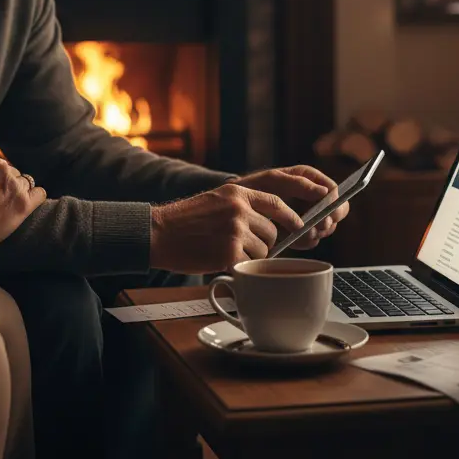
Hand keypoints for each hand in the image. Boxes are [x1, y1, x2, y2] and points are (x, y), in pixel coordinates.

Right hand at [0, 153, 45, 247]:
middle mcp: (3, 170)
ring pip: (25, 183)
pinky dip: (36, 198)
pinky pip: (40, 194)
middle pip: (13, 174)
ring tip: (9, 206)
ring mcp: (15, 186)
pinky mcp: (24, 204)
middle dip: (6, 185)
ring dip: (18, 193)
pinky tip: (29, 204)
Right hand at [149, 182, 306, 273]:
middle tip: (239, 246)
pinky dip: (238, 265)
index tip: (299, 225)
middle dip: (263, 243)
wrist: (159, 233)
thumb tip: (272, 222)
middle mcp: (239, 208)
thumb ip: (242, 206)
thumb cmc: (185, 222)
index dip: (291, 216)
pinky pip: (250, 263)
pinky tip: (219, 258)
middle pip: (273, 232)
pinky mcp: (230, 251)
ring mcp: (235, 229)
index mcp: (237, 192)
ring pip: (264, 250)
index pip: (276, 202)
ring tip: (225, 250)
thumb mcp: (216, 201)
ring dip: (251, 256)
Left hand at [230, 165, 348, 251]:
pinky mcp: (302, 230)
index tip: (324, 216)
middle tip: (313, 228)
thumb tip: (324, 191)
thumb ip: (298, 183)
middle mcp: (314, 196)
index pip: (335, 191)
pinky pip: (313, 240)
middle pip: (337, 212)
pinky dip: (305, 242)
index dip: (334, 204)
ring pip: (327, 228)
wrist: (237, 207)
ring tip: (297, 233)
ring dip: (315, 233)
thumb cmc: (254, 187)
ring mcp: (309, 214)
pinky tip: (292, 239)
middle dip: (327, 222)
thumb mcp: (273, 181)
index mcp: (310, 178)